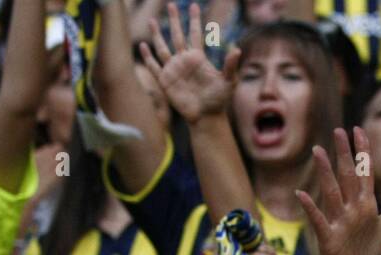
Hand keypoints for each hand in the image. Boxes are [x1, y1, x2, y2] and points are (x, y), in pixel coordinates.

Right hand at [140, 2, 238, 125]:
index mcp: (198, 58)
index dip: (194, 21)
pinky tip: (143, 46)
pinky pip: (154, 67)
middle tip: (171, 4)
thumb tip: (237, 49)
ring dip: (157, 34)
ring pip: (162, 48)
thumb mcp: (228, 82)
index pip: (195, 34)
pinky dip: (148, 57)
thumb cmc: (219, 101)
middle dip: (174, 21)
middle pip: (177, 36)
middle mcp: (184, 61)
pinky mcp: (165, 81)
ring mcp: (174, 70)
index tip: (194, 6)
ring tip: (152, 20)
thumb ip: (230, 66)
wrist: (206, 118)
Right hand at [297, 127, 380, 254]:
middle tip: (338, 130)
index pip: (364, 174)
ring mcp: (338, 222)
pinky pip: (318, 220)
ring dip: (325, 173)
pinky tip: (301, 194)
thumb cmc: (365, 253)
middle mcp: (350, 210)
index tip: (359, 130)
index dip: (363, 153)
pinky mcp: (328, 239)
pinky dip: (311, 208)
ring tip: (318, 151)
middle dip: (345, 155)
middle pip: (347, 178)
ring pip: (332, 193)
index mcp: (365, 205)